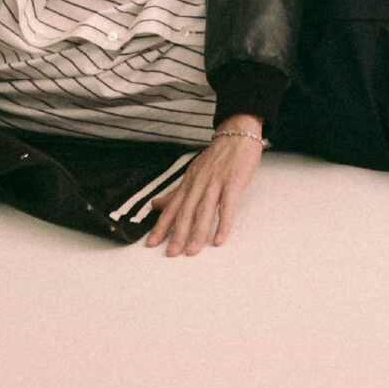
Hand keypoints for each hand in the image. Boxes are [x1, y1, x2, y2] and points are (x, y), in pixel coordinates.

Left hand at [145, 121, 263, 254]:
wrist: (237, 134)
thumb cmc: (216, 157)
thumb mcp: (193, 173)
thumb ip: (175, 192)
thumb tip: (155, 205)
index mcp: (188, 182)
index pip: (172, 207)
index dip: (161, 226)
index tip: (151, 243)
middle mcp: (199, 182)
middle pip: (186, 211)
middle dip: (177, 234)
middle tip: (171, 253)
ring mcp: (215, 182)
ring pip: (204, 210)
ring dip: (197, 233)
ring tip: (192, 251)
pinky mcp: (232, 182)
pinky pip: (227, 205)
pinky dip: (223, 224)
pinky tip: (219, 239)